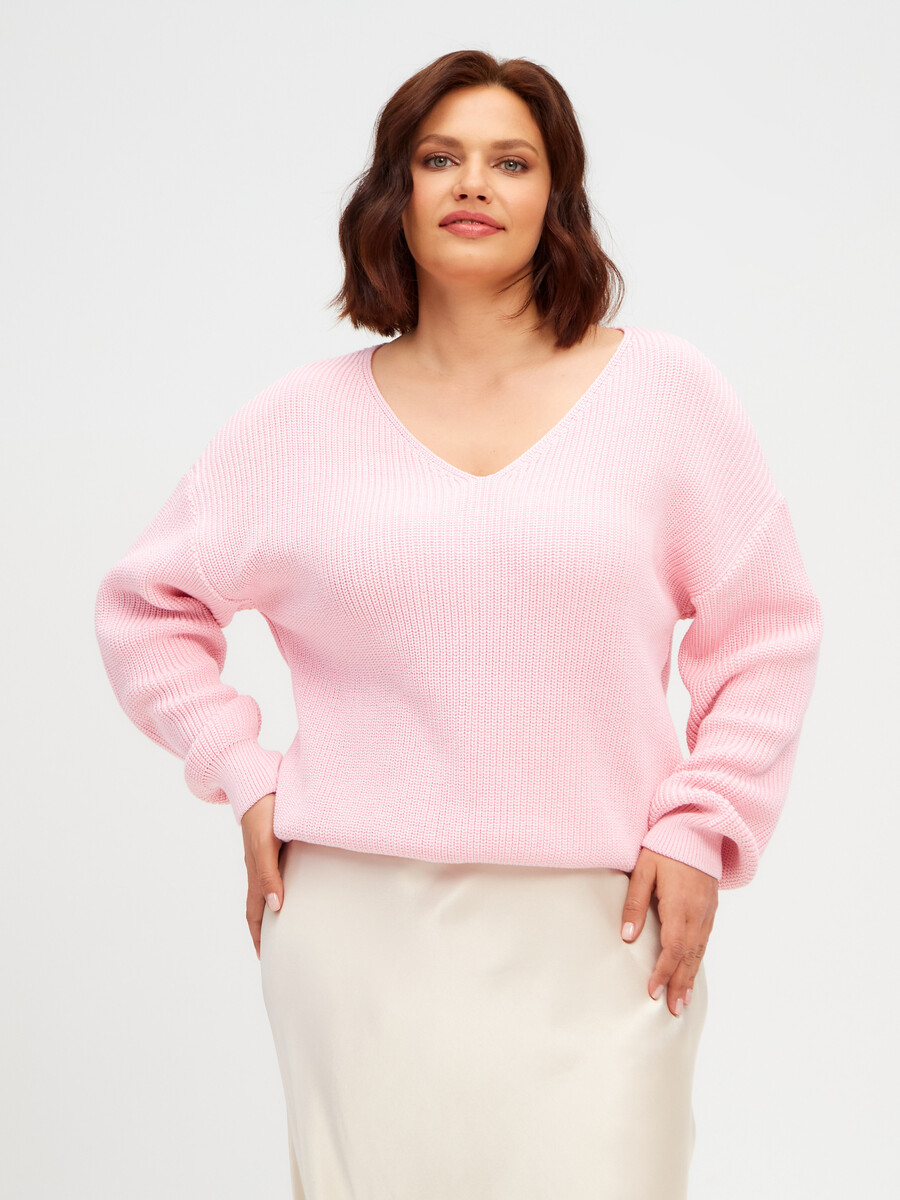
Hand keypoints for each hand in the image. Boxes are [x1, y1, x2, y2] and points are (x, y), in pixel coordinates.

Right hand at [240, 792, 283, 959]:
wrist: (259, 779)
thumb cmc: (263, 810)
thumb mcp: (265, 843)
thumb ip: (269, 873)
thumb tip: (276, 907)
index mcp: (256, 871)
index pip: (254, 913)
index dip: (259, 937)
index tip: (267, 959)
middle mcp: (261, 866)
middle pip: (262, 906)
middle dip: (269, 930)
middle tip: (284, 950)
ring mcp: (269, 855)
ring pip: (272, 889)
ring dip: (279, 909)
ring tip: (295, 925)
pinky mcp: (277, 843)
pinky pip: (280, 871)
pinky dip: (286, 886)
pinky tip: (303, 887)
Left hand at [620, 847, 717, 1016]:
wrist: (696, 828)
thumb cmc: (665, 846)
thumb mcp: (643, 870)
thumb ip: (634, 903)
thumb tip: (628, 937)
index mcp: (679, 905)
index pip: (672, 948)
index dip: (663, 972)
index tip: (653, 992)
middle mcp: (698, 913)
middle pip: (689, 956)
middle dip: (680, 984)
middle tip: (673, 1010)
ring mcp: (707, 911)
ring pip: (699, 951)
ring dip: (690, 977)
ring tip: (683, 1000)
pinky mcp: (711, 908)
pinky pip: (705, 940)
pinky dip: (698, 960)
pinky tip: (692, 971)